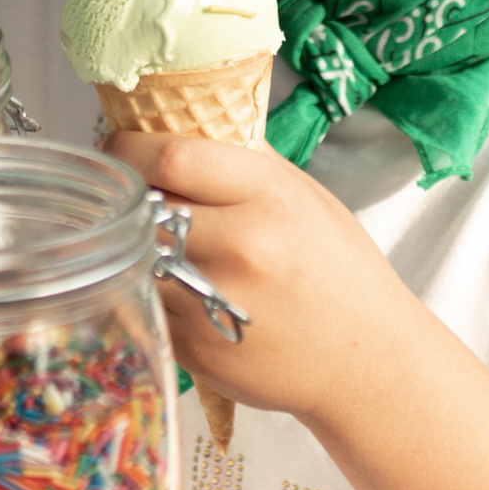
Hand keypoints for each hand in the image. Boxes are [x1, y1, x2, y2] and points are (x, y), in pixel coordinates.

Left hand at [110, 129, 426, 438]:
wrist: (367, 364)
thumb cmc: (343, 274)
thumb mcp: (309, 199)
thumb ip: (247, 162)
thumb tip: (187, 125)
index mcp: (270, 197)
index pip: (172, 156)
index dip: (131, 146)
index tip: (121, 147)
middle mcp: (239, 246)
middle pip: (145, 204)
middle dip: (130, 196)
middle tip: (132, 195)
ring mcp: (212, 300)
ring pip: (139, 255)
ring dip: (138, 247)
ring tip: (161, 244)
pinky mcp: (194, 345)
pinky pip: (149, 301)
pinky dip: (155, 290)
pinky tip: (187, 292)